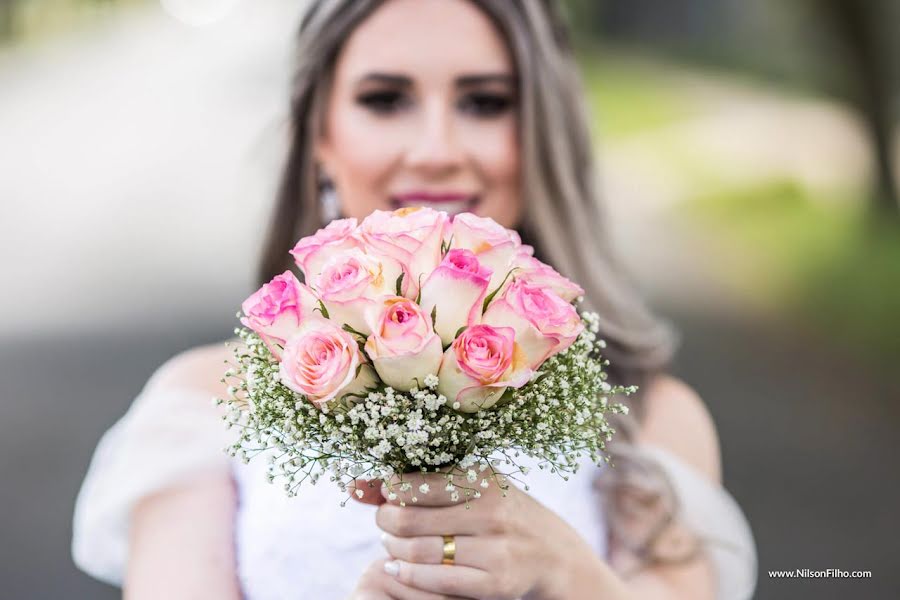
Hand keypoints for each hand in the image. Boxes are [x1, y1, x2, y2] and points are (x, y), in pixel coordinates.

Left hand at [369, 470, 596, 599]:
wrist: (554, 554)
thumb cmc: (500, 512)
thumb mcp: (470, 487)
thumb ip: (415, 483)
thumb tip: (354, 487)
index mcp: (482, 479)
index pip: (412, 484)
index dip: (388, 492)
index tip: (388, 495)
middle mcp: (490, 511)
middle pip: (408, 519)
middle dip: (385, 522)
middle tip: (386, 523)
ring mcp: (494, 549)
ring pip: (418, 551)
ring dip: (393, 549)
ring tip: (392, 545)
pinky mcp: (495, 582)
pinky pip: (436, 580)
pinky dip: (407, 574)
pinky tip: (399, 567)